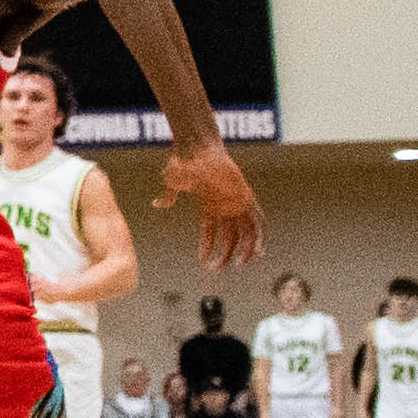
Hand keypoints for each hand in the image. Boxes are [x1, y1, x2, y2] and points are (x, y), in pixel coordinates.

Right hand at [158, 144, 259, 268]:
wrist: (197, 147)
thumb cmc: (183, 161)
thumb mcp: (173, 182)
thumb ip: (168, 196)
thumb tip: (157, 204)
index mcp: (210, 204)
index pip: (211, 232)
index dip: (207, 247)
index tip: (204, 263)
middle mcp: (226, 205)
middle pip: (231, 236)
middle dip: (226, 254)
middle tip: (220, 270)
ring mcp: (237, 201)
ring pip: (246, 232)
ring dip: (245, 250)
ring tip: (240, 266)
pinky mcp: (245, 197)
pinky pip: (258, 220)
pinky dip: (260, 236)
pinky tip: (257, 251)